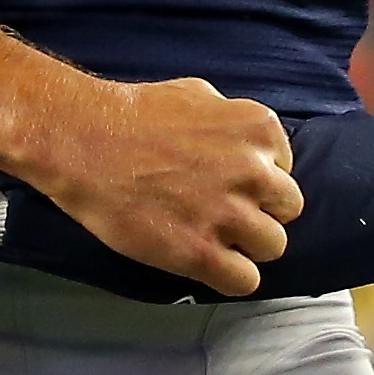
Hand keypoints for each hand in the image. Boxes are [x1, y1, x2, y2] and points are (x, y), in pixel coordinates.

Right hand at [23, 76, 303, 297]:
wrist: (85, 141)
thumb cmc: (135, 113)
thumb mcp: (198, 93)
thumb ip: (233, 120)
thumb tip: (249, 143)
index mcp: (258, 129)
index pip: (286, 168)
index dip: (257, 179)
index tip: (230, 181)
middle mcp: (253, 171)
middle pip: (287, 209)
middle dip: (260, 211)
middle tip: (225, 211)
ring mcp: (229, 214)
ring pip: (273, 247)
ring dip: (247, 246)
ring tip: (215, 237)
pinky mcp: (201, 253)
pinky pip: (246, 281)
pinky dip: (230, 277)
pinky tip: (207, 262)